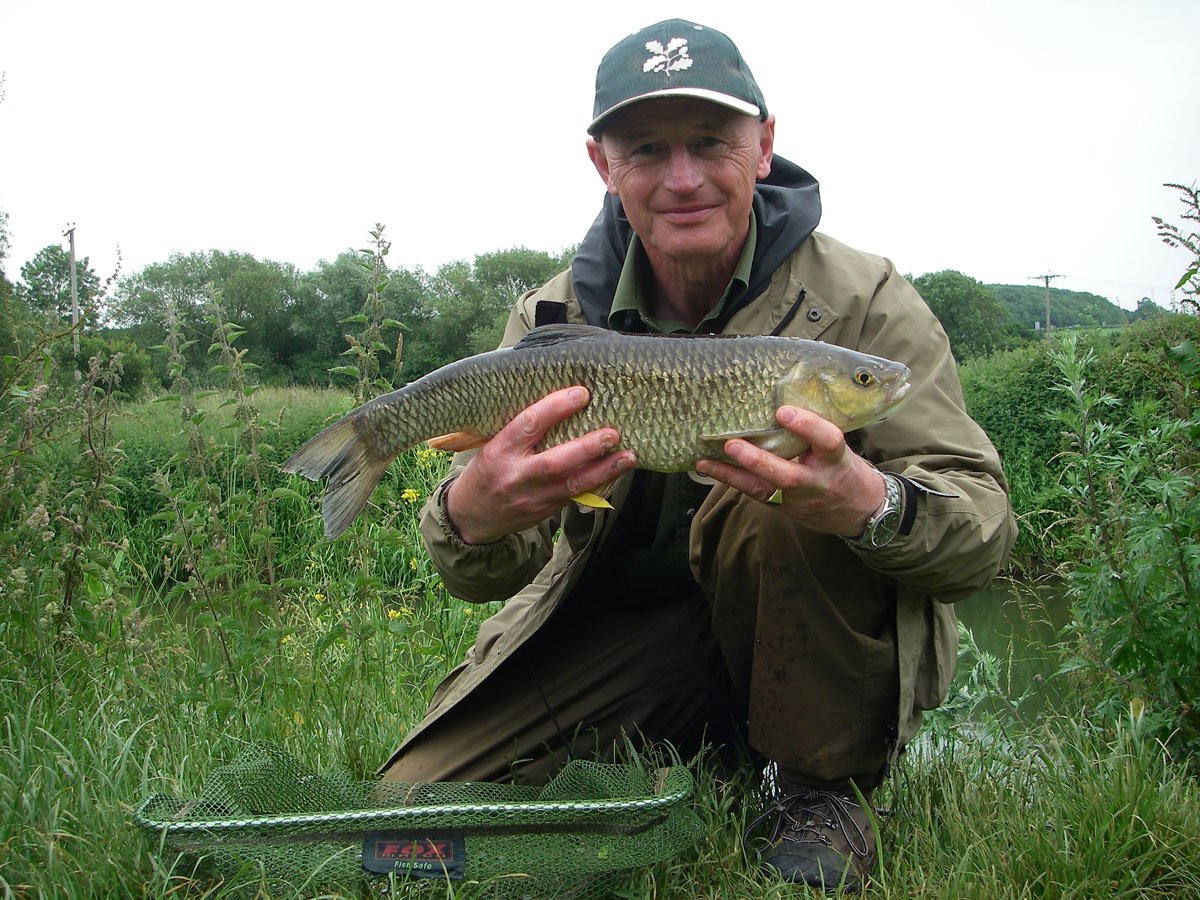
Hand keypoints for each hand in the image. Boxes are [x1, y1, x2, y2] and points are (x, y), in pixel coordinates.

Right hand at [445, 386, 636, 544]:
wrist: (472, 516)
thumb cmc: (487, 470)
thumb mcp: (492, 444)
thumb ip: (521, 429)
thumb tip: (561, 398)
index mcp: (498, 450)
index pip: (528, 425)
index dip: (555, 408)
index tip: (581, 393)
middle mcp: (516, 475)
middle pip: (554, 462)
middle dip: (586, 447)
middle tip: (611, 433)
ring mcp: (532, 497)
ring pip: (572, 485)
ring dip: (603, 470)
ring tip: (628, 456)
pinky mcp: (545, 511)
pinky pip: (576, 496)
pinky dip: (600, 483)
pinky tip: (618, 472)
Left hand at [693, 406, 885, 537]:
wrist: (859, 511)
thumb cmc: (844, 467)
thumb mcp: (840, 448)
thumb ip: (816, 430)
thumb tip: (782, 396)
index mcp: (836, 460)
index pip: (827, 441)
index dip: (807, 426)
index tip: (783, 411)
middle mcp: (817, 482)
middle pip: (788, 476)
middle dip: (759, 461)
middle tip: (733, 444)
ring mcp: (797, 499)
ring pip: (764, 490)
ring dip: (733, 474)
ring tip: (706, 461)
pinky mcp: (782, 507)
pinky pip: (754, 494)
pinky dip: (730, 479)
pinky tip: (707, 467)